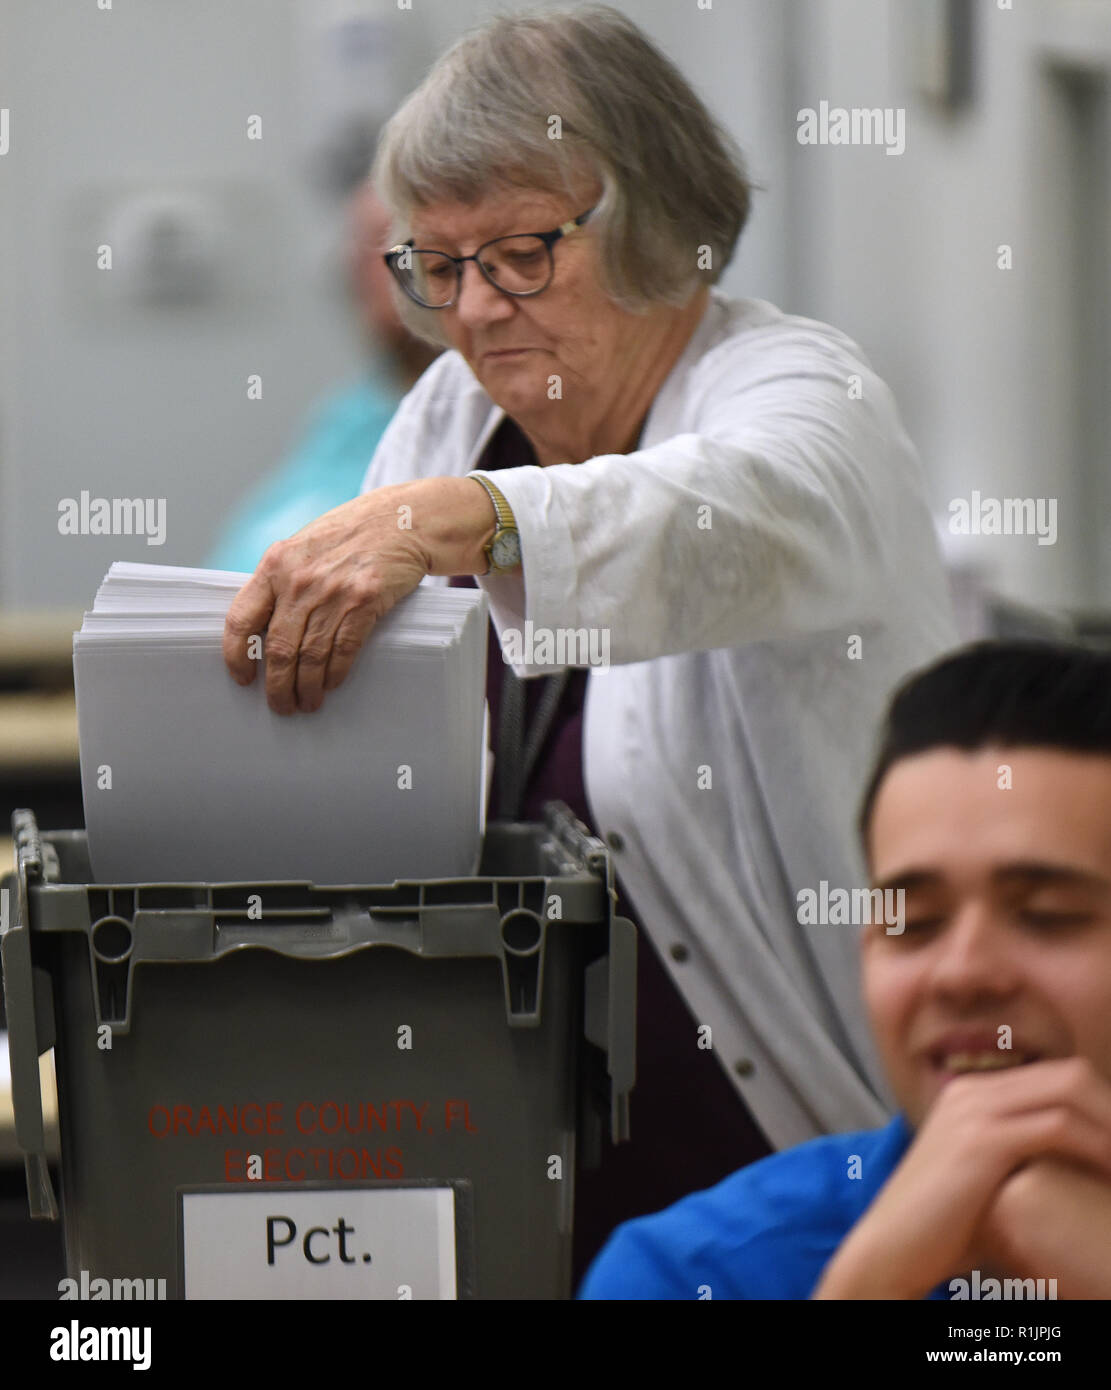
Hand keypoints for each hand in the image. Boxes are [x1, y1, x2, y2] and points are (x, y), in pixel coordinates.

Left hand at [223, 477, 494, 713]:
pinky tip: (332, 684)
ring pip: (310, 655)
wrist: (399, 521)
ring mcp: (333, 591)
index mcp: (275, 565)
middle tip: (280, 706)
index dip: (236, 656)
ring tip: (307, 703)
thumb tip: (260, 629)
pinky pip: (344, 649)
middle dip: (277, 686)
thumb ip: (280, 581)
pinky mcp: (365, 601)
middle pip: (278, 648)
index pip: (242, 618)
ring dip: (307, 687)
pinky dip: (335, 673)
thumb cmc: (348, 535)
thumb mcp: (302, 548)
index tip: (242, 679)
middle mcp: (300, 580)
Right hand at [812, 1058, 1110, 1298]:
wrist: (892, 1247)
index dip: (1101, 1105)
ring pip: (1070, 1091)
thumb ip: (1015, 1152)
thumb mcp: (981, 1175)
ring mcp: (975, 1110)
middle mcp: (972, 1090)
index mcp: (971, 1092)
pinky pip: (1059, 1127)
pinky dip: (1098, 1147)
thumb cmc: (940, 1226)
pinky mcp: (983, 1140)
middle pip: (1069, 1074)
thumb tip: (1069, 1156)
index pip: (1057, 1076)